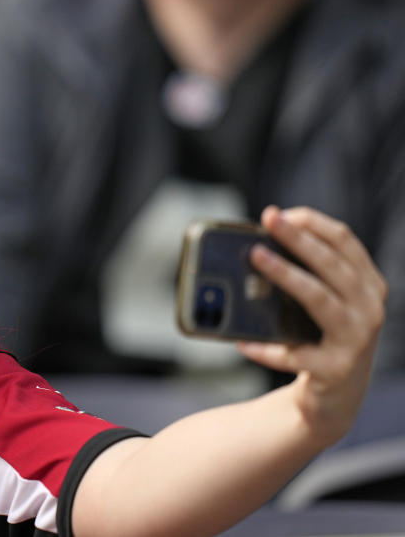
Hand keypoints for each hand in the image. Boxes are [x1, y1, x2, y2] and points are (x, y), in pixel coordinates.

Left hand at [238, 206, 386, 444]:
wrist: (336, 399)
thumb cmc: (322, 337)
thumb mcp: (324, 302)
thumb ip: (306, 275)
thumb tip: (256, 247)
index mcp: (367, 285)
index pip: (345, 241)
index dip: (312, 223)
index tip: (280, 212)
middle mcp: (369, 309)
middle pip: (332, 265)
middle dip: (298, 238)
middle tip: (268, 219)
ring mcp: (355, 340)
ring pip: (318, 299)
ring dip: (286, 275)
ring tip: (256, 257)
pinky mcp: (335, 369)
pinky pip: (294, 354)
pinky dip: (265, 348)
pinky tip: (242, 341)